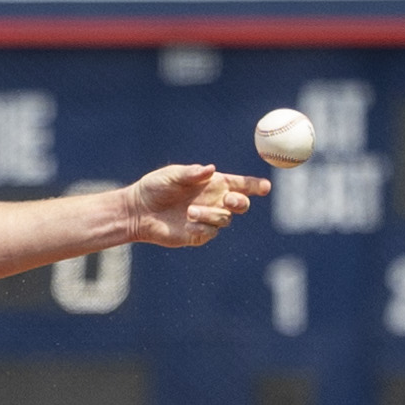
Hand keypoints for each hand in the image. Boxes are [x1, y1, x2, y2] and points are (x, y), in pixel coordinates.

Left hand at [123, 164, 271, 246]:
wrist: (138, 211)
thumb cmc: (155, 187)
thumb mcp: (172, 176)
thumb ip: (192, 173)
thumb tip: (211, 169)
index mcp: (214, 184)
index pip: (241, 184)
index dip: (255, 186)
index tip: (266, 187)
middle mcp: (215, 201)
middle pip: (241, 204)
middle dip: (240, 202)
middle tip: (228, 199)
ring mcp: (207, 219)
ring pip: (225, 219)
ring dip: (211, 215)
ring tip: (190, 211)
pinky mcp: (198, 235)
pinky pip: (210, 233)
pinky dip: (202, 228)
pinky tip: (188, 223)